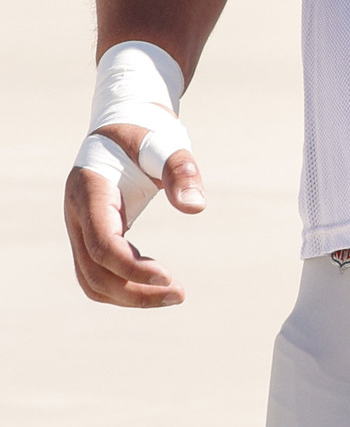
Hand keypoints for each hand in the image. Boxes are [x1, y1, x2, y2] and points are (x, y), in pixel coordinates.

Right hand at [66, 42, 200, 309]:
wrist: (121, 130)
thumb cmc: (146, 137)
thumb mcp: (167, 145)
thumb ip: (181, 170)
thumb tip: (196, 208)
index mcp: (89, 192)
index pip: (102, 245)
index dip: (131, 267)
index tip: (169, 277)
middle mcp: (76, 215)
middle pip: (94, 272)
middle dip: (134, 291)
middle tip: (180, 295)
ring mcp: (78, 228)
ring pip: (90, 280)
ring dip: (128, 296)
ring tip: (173, 294)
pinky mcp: (88, 236)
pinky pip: (96, 274)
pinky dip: (123, 285)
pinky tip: (156, 277)